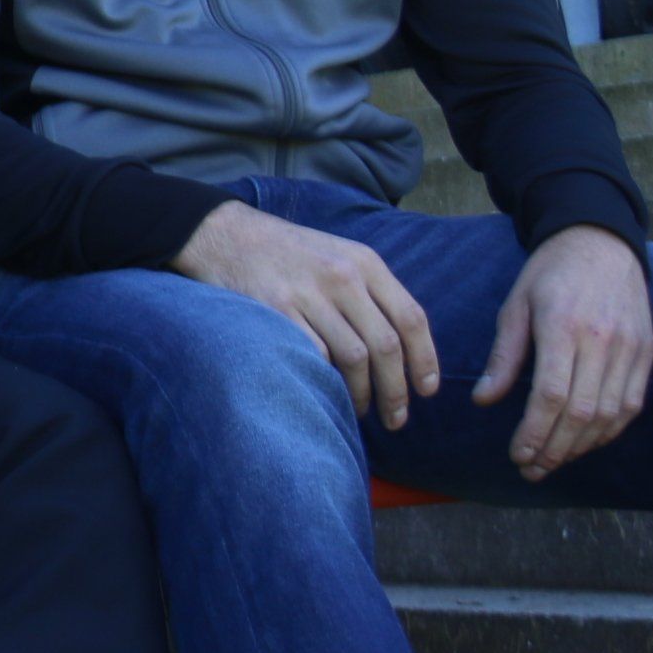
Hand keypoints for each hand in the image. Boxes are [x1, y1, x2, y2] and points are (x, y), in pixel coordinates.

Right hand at [171, 200, 440, 428]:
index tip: (426, 390)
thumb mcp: (338, 256)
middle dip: (396, 390)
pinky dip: (325, 381)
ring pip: (353, 358)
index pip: (411, 318)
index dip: (424, 360)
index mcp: (365, 263)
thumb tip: (403, 347)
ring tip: (359, 410)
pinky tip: (326, 393)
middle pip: (385, 345)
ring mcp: (308, 294)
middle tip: (396, 418)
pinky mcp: (275, 311)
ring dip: (361, 394)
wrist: (226, 234)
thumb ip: (371, 292)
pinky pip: (313, 357)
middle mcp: (342, 277)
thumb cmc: (288, 253)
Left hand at [475, 225, 652, 479]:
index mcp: (563, 326)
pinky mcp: (646, 352)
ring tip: (552, 461)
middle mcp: (602, 339)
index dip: (534, 433)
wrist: (603, 243)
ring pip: (610, 414)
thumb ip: (504, 355)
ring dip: (580, 446)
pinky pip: (631, 404)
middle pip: (581, 412)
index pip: (551, 395)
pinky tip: (584, 443)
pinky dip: (608, 430)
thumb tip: (484, 400)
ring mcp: (630, 347)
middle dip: (554, 449)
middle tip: (531, 469)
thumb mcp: (516, 306)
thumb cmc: (550, 274)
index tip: (517, 455)